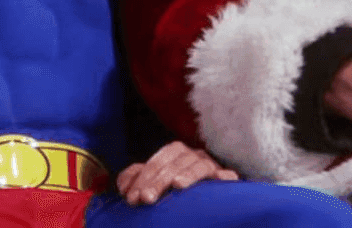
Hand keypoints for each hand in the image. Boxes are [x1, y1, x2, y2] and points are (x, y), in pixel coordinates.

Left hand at [116, 141, 238, 204]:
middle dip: (159, 180)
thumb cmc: (175, 187)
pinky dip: (223, 177)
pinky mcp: (227, 178)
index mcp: (175, 153)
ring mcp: (211, 165)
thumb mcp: (152, 181)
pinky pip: (227, 175)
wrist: (206, 198)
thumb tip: (124, 186)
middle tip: (147, 198)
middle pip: (176, 163)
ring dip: (188, 174)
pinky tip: (218, 180)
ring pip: (199, 166)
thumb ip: (135, 179)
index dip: (143, 178)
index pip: (157, 161)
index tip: (131, 197)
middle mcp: (193, 155)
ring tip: (177, 185)